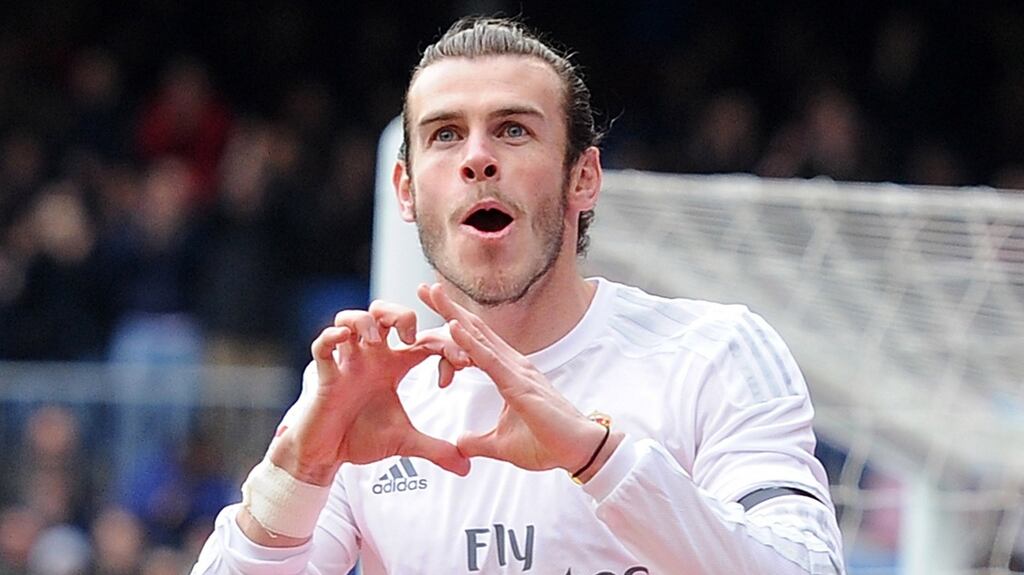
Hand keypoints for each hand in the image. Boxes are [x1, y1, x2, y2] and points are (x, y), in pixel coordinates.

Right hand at [272, 300, 471, 485]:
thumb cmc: (362, 438)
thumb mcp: (405, 442)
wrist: (327, 455)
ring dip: (366, 321)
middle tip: (411, 338)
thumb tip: (466, 468)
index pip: (423, 339)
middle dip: (401, 315)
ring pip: (352, 318)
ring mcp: (347, 362)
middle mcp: (371, 357)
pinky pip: (323, 344)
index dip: (447, 345)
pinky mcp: (325, 375)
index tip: (463, 363)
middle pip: (384, 313)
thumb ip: (437, 449)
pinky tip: (344, 340)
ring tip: (376, 341)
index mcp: (393, 365)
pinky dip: (331, 336)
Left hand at [417, 283, 613, 474]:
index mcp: (509, 374)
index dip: (454, 324)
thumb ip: (478, 442)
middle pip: (475, 330)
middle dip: (449, 308)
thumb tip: (458, 443)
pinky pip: (489, 359)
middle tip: (424, 288)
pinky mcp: (519, 384)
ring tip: (434, 294)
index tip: (432, 308)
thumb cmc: (549, 443)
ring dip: (455, 315)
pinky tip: (452, 327)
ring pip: (480, 337)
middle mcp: (513, 365)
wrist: (578, 453)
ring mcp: (518, 371)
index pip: (476, 343)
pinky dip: (469, 342)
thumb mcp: (502, 445)